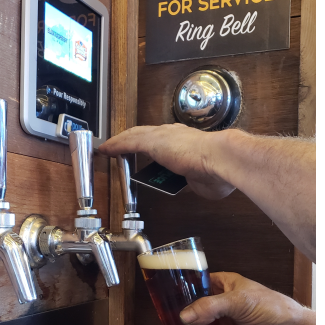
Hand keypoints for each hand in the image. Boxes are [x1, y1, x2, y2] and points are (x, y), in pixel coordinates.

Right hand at [99, 125, 235, 199]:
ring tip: (137, 182)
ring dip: (151, 176)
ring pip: (161, 170)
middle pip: (148, 151)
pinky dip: (165, 188)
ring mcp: (183, 164)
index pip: (136, 135)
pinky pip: (174, 185)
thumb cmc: (189, 148)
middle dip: (135, 157)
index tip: (107, 148)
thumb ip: (130, 143)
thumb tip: (112, 145)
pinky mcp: (192, 180)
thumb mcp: (152, 142)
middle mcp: (173, 146)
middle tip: (120, 163)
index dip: (120, 141)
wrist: (217, 163)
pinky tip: (160, 190)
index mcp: (163, 134)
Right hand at [165, 272, 316, 324]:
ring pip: (199, 324)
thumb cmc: (271, 307)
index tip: (162, 303)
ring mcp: (224, 319)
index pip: (195, 284)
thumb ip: (211, 308)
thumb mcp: (238, 302)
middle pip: (194, 306)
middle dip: (178, 316)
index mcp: (223, 282)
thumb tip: (184, 316)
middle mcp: (221, 299)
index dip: (179, 292)